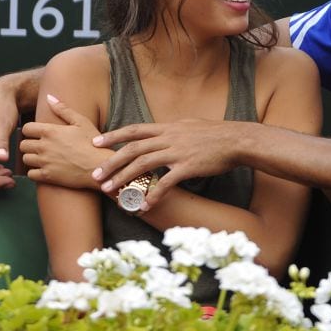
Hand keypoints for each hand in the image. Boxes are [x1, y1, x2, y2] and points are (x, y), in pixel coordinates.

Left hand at [20, 95, 108, 189]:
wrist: (99, 167)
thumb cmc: (93, 143)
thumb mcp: (81, 122)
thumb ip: (63, 109)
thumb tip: (49, 97)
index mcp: (50, 131)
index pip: (26, 129)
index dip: (30, 131)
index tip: (37, 134)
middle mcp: (44, 146)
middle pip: (23, 145)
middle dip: (29, 144)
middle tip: (40, 146)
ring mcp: (44, 162)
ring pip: (26, 159)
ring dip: (32, 158)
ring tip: (42, 157)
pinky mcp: (47, 176)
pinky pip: (31, 174)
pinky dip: (35, 172)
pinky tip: (45, 168)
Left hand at [91, 119, 241, 209]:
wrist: (236, 140)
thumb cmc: (215, 133)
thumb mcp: (190, 125)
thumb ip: (172, 129)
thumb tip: (162, 130)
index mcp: (167, 128)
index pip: (135, 130)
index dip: (114, 135)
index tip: (96, 142)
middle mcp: (169, 138)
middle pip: (133, 149)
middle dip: (111, 162)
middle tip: (95, 174)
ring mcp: (177, 152)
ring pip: (143, 164)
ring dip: (123, 178)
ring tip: (109, 190)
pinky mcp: (188, 167)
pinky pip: (166, 183)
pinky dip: (153, 194)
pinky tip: (144, 205)